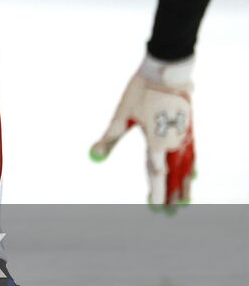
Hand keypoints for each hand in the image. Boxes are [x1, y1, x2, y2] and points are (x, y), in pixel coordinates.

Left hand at [90, 55, 194, 206]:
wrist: (166, 71)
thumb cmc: (140, 92)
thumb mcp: (121, 115)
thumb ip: (110, 139)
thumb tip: (92, 157)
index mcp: (157, 142)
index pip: (155, 174)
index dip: (155, 192)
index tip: (153, 208)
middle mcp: (174, 142)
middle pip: (174, 175)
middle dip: (171, 195)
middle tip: (169, 214)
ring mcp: (185, 136)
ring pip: (186, 167)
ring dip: (184, 185)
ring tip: (184, 201)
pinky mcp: (189, 128)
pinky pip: (193, 153)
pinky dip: (192, 166)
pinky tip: (194, 174)